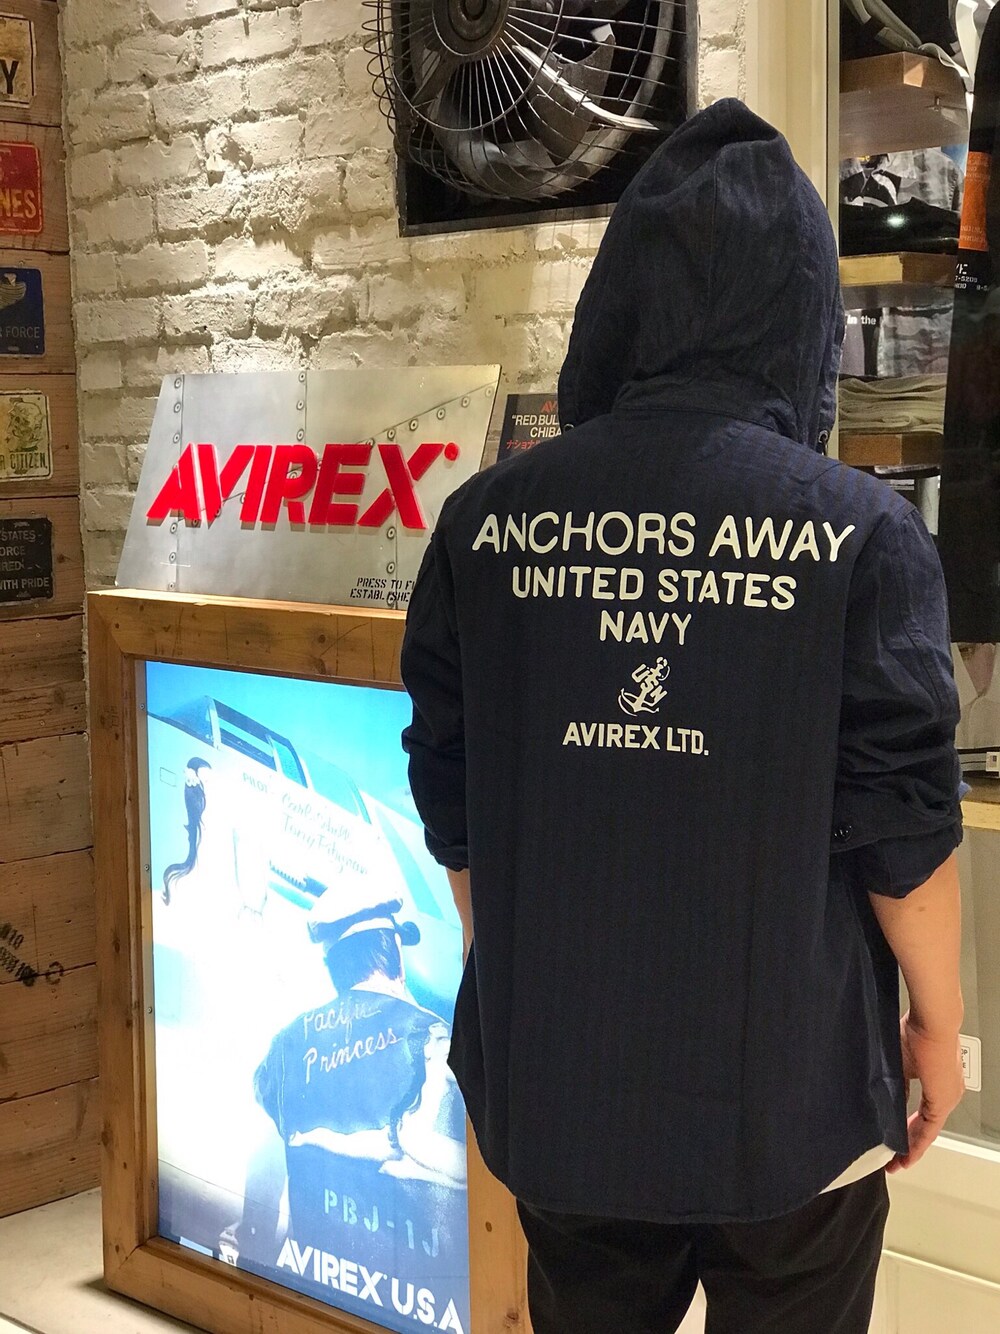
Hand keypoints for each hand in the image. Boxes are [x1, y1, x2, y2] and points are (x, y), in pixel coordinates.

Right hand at [888, 1013, 964, 1173]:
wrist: (931, 1019)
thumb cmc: (915, 1029)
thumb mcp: (899, 1061)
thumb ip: (896, 1083)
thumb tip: (887, 1100)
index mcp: (938, 1082)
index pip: (924, 1114)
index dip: (909, 1130)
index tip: (896, 1142)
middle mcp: (948, 1092)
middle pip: (927, 1127)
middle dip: (909, 1145)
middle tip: (895, 1160)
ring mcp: (948, 1096)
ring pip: (928, 1129)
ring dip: (912, 1145)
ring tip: (898, 1160)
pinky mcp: (943, 1099)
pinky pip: (929, 1127)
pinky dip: (917, 1140)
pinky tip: (905, 1151)